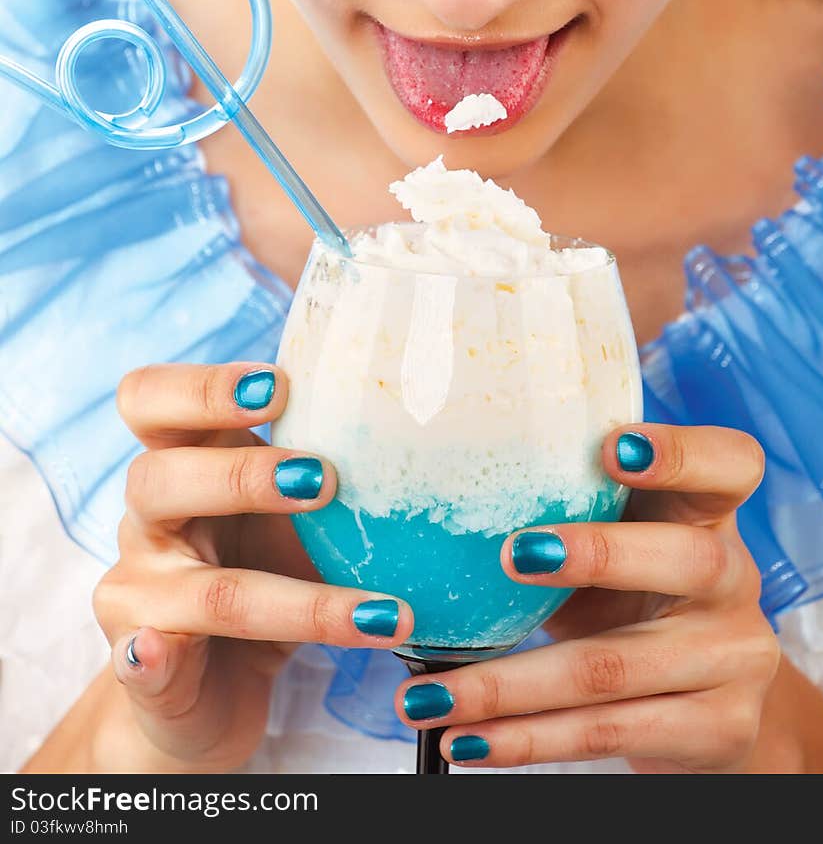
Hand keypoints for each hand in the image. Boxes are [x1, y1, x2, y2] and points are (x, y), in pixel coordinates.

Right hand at [92, 362, 412, 771]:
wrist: (214, 687)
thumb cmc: (262, 571)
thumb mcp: (292, 514)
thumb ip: (324, 472)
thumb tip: (430, 436)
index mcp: (180, 460)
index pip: (151, 399)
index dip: (202, 388)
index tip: (279, 386)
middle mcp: (147, 521)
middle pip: (155, 477)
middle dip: (242, 475)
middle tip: (325, 478)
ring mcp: (140, 596)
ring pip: (202, 590)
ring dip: (293, 601)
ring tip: (374, 612)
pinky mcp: (146, 670)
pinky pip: (145, 664)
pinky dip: (155, 660)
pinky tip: (164, 655)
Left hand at [395, 424, 777, 772]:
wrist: (708, 702)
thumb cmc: (634, 594)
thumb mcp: (620, 541)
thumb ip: (569, 508)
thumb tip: (441, 490)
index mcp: (710, 513)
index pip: (729, 463)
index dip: (679, 452)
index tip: (613, 446)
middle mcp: (734, 580)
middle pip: (686, 560)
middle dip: (597, 554)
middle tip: (509, 553)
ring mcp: (733, 659)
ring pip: (614, 668)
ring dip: (507, 685)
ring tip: (425, 693)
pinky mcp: (716, 730)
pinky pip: (606, 734)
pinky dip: (525, 739)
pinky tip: (466, 740)